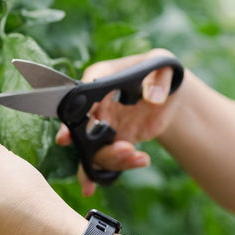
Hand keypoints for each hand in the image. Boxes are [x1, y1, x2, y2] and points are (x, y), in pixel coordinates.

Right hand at [55, 49, 181, 195]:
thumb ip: (160, 81)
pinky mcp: (116, 142)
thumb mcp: (164, 68)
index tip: (66, 136)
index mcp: (102, 78)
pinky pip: (110, 160)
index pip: (81, 94)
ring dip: (113, 158)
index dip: (72, 115)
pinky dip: (122, 166)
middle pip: (80, 130)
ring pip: (94, 151)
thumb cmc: (160, 71)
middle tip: (123, 149)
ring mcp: (104, 126)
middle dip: (89, 147)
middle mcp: (96, 104)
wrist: (168, 94)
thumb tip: (153, 99)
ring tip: (139, 155)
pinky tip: (142, 160)